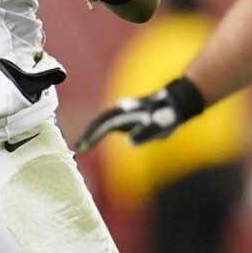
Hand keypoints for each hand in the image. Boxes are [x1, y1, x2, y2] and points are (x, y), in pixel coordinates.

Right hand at [74, 76, 205, 150]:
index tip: (82, 147)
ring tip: (81, 147)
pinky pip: (105, 126)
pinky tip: (90, 143)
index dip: (92, 136)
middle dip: (87, 135)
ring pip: (100, 123)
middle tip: (78, 148)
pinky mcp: (122, 117)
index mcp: (126, 112)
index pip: (104, 125)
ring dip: (90, 135)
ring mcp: (120, 112)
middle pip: (98, 122)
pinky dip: (96, 134)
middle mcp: (120, 110)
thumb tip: (130, 140)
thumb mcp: (160, 124)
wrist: (173, 103)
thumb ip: (147, 132)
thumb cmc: (167, 116)